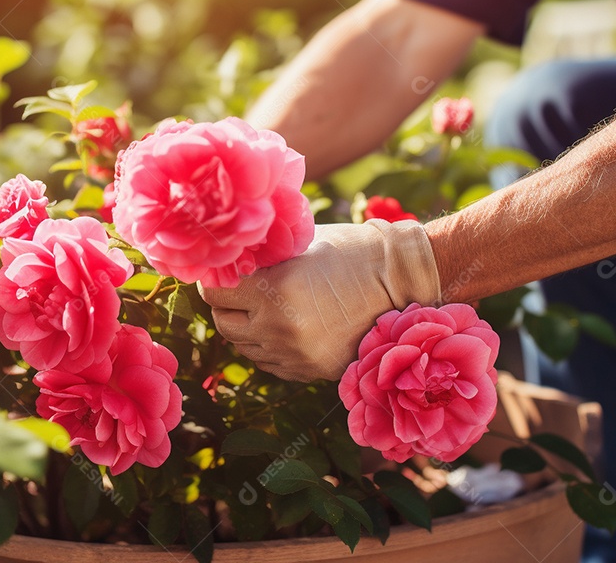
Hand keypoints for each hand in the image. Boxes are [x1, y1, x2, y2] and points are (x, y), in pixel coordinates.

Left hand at [198, 220, 440, 381]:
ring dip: (246, 327)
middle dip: (226, 305)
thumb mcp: (300, 245)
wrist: (401, 282)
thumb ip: (261, 259)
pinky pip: (270, 363)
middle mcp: (279, 328)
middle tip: (237, 289)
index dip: (214, 280)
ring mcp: (295, 354)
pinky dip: (268, 346)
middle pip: (224, 323)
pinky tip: (282, 326)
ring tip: (262, 307)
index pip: (215, 293)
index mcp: (273, 290)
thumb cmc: (350, 251)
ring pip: (245, 347)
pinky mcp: (310, 370)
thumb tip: (225, 261)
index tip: (221, 272)